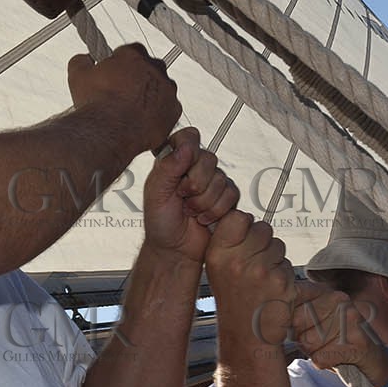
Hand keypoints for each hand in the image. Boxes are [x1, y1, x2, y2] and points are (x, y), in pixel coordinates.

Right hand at [67, 44, 180, 153]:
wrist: (111, 132)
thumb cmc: (95, 103)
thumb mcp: (78, 75)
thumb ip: (81, 60)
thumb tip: (85, 58)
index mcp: (133, 54)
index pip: (130, 52)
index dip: (120, 64)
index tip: (113, 75)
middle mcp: (155, 67)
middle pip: (149, 68)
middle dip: (138, 78)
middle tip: (123, 93)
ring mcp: (168, 89)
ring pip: (161, 88)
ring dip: (150, 96)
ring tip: (132, 111)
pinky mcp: (175, 109)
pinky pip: (168, 109)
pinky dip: (158, 113)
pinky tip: (142, 122)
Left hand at [142, 127, 239, 263]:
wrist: (176, 250)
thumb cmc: (160, 223)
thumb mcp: (155, 193)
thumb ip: (168, 167)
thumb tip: (186, 147)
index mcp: (174, 161)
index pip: (188, 137)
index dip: (188, 151)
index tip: (180, 170)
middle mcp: (194, 168)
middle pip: (209, 159)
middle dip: (195, 184)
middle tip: (182, 197)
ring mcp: (212, 182)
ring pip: (221, 179)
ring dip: (204, 201)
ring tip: (190, 211)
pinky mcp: (226, 197)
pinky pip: (232, 194)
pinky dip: (216, 210)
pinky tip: (203, 217)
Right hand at [205, 211, 295, 343]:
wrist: (246, 334)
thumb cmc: (234, 298)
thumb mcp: (218, 267)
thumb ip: (229, 241)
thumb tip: (244, 217)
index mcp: (217, 253)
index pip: (238, 217)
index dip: (245, 225)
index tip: (243, 240)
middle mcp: (236, 260)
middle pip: (262, 228)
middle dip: (262, 242)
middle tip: (254, 263)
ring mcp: (259, 270)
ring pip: (277, 244)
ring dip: (274, 257)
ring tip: (261, 277)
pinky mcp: (280, 281)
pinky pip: (286, 262)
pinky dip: (283, 273)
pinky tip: (271, 288)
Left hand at [291, 279, 387, 379]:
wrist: (373, 360)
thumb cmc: (337, 340)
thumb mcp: (315, 321)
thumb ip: (293, 313)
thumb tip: (266, 316)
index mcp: (326, 292)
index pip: (291, 301)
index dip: (286, 321)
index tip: (292, 328)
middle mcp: (339, 301)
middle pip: (297, 324)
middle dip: (301, 339)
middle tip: (317, 341)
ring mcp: (350, 320)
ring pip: (308, 343)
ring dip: (313, 353)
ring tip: (328, 348)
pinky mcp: (358, 343)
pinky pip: (321, 358)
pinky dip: (323, 363)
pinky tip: (335, 357)